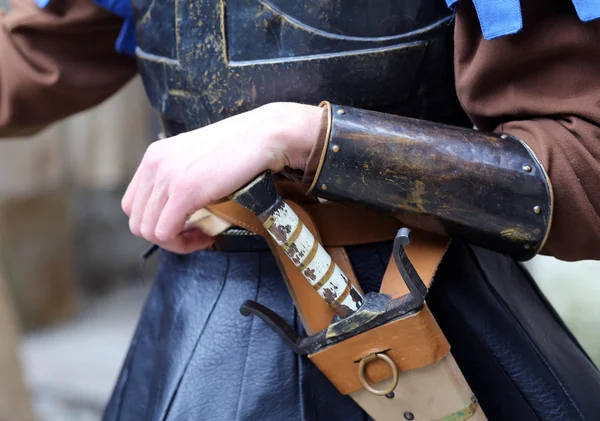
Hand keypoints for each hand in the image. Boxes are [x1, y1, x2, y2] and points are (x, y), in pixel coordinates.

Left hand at [122, 102, 323, 253]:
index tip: (185, 224)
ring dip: (176, 243)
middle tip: (196, 234)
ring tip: (203, 235)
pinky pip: (165, 233)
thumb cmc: (240, 149)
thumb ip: (181, 179)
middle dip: (166, 236)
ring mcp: (167, 177)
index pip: (133, 204)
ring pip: (149, 231)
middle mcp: (153, 165)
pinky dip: (184, 244)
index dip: (156, 222)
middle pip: (137, 221)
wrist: (263, 136)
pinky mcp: (184, 191)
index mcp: (154, 156)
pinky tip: (207, 235)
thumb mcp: (198, 160)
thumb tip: (178, 213)